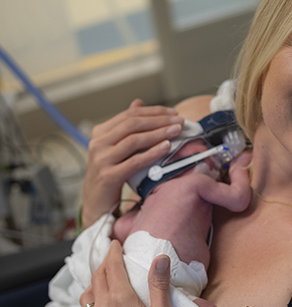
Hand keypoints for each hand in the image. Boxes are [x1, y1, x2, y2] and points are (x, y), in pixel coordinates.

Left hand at [79, 240, 173, 306]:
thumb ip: (159, 285)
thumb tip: (161, 258)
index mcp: (120, 298)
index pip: (113, 266)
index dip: (114, 251)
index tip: (116, 242)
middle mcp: (102, 306)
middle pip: (99, 275)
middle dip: (105, 260)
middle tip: (113, 252)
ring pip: (89, 290)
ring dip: (96, 276)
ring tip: (106, 272)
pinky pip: (87, 305)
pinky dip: (92, 292)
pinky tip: (100, 297)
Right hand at [82, 99, 183, 227]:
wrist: (96, 204)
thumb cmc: (110, 173)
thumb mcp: (115, 147)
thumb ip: (125, 126)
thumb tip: (138, 102)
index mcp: (100, 133)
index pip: (129, 114)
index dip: (153, 111)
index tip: (173, 112)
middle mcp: (98, 143)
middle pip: (132, 124)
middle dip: (159, 120)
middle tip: (179, 120)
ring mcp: (102, 160)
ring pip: (134, 140)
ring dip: (159, 133)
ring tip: (176, 131)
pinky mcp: (108, 176)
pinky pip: (134, 161)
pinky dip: (152, 153)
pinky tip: (166, 147)